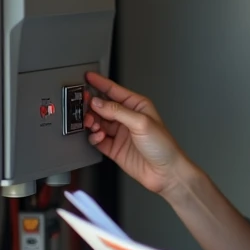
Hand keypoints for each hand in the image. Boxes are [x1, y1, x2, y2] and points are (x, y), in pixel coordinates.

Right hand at [82, 71, 193, 196]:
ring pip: (98, 122)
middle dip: (92, 106)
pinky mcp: (114, 148)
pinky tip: (97, 136)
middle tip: (83, 105)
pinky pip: (97, 139)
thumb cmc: (163, 146)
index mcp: (136, 106)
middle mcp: (127, 118)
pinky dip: (94, 137)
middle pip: (103, 107)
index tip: (87, 76)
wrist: (165, 172)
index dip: (100, 83)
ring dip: (91, 122)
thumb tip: (98, 103)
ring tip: (91, 123)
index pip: (114, 90)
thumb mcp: (141, 122)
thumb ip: (117, 111)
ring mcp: (120, 133)